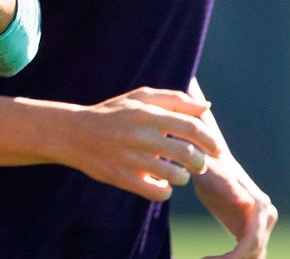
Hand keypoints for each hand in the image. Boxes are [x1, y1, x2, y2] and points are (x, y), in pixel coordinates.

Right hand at [53, 87, 224, 200]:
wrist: (73, 133)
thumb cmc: (112, 114)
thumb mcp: (138, 98)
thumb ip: (174, 99)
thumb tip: (206, 107)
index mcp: (147, 114)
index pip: (192, 128)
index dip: (211, 141)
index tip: (216, 150)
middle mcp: (140, 136)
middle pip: (189, 155)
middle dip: (200, 162)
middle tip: (197, 164)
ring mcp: (131, 158)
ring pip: (176, 176)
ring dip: (181, 176)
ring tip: (175, 172)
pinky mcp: (123, 178)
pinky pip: (158, 192)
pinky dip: (164, 189)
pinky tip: (158, 182)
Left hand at [195, 152, 276, 257]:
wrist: (210, 159)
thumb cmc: (210, 165)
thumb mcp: (214, 175)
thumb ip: (229, 188)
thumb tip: (248, 203)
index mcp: (260, 207)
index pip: (252, 242)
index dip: (234, 257)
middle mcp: (266, 216)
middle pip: (255, 253)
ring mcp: (261, 222)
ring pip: (253, 255)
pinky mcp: (250, 226)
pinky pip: (245, 250)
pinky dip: (231, 258)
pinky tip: (206, 258)